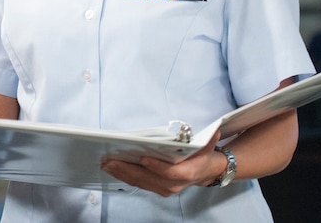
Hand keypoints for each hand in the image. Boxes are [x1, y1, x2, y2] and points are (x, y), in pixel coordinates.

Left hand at [100, 134, 224, 196]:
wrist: (205, 172)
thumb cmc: (202, 156)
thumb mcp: (207, 146)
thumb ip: (209, 140)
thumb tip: (214, 131)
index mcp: (188, 173)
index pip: (171, 173)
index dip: (157, 167)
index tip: (143, 158)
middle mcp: (175, 185)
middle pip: (150, 180)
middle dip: (129, 170)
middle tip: (110, 160)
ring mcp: (165, 188)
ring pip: (141, 183)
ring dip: (122, 174)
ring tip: (106, 163)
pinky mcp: (156, 188)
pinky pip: (138, 184)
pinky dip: (124, 176)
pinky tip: (112, 168)